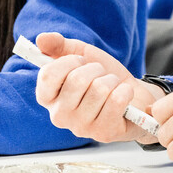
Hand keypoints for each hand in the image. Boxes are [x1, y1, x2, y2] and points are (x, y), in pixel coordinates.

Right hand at [33, 32, 161, 143]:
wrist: (132, 95)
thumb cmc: (101, 76)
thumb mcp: (80, 54)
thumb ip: (58, 45)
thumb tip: (41, 39)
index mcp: (48, 98)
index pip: (48, 75)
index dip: (69, 61)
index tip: (80, 62)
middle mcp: (59, 116)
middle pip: (77, 80)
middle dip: (96, 69)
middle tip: (100, 75)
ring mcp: (81, 127)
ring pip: (99, 89)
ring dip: (112, 80)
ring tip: (112, 87)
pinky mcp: (103, 133)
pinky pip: (116, 100)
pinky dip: (125, 91)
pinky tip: (123, 96)